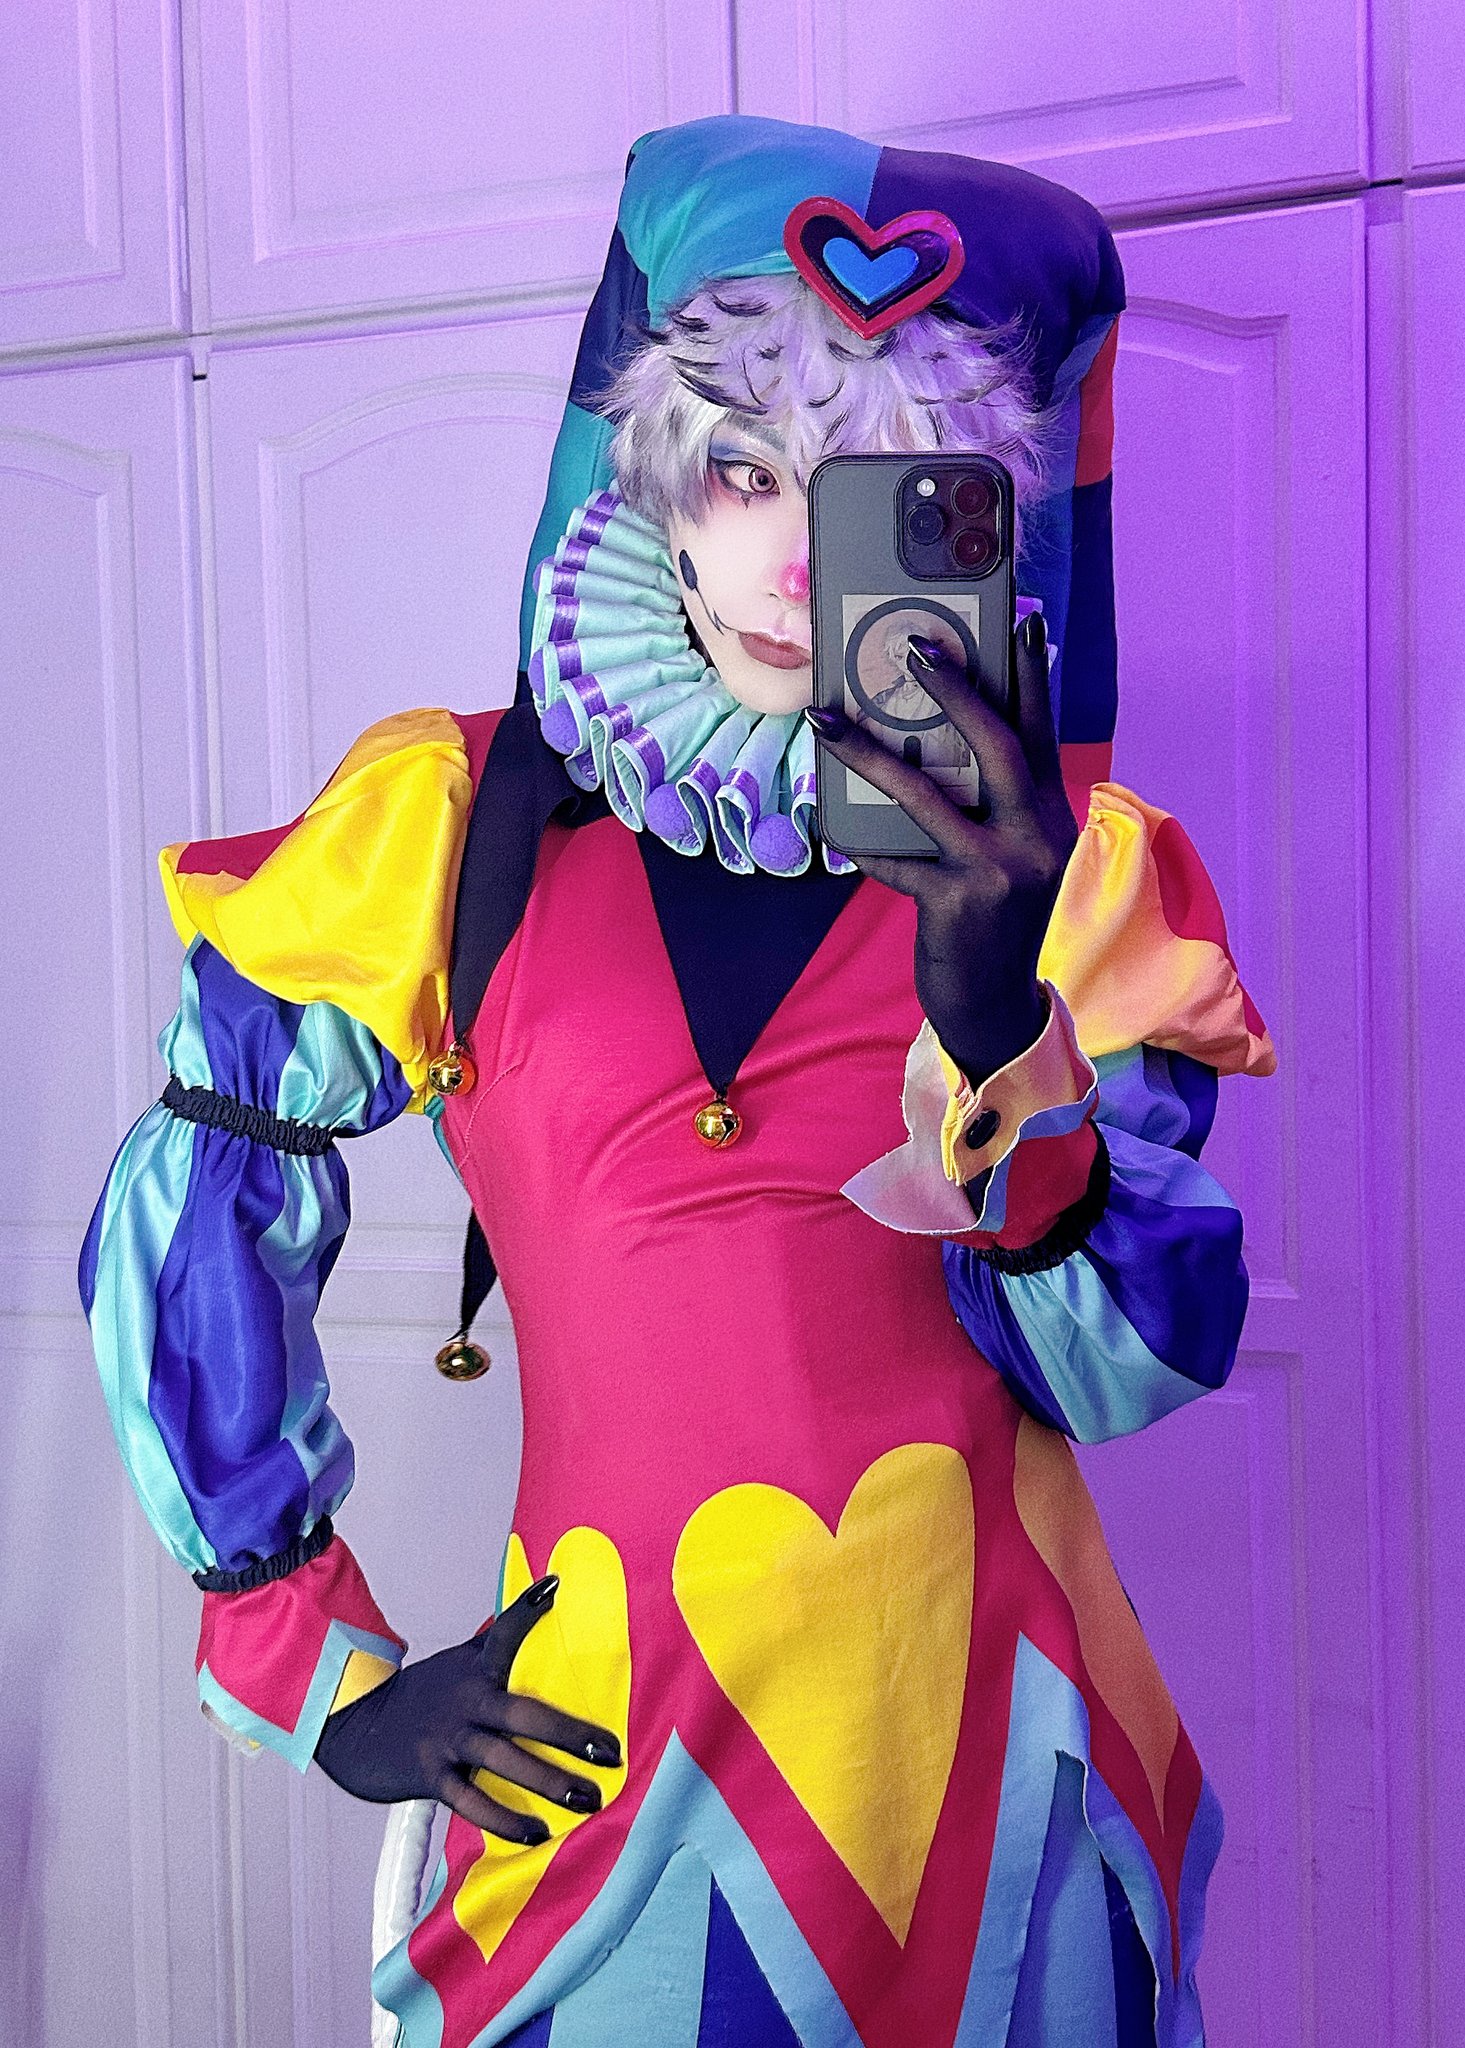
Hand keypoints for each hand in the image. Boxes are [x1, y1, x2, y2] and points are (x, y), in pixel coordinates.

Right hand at [313, 1574, 620, 1841]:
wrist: (356, 1727)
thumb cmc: (424, 1695)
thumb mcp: (459, 1663)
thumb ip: (498, 1644)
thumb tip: (544, 1597)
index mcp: (475, 1669)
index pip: (503, 1632)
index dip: (527, 1609)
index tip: (554, 1588)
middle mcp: (466, 1700)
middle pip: (523, 1715)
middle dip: (570, 1735)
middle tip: (610, 1754)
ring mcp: (448, 1739)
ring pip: (504, 1761)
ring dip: (548, 1782)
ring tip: (588, 1799)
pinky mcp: (431, 1774)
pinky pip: (472, 1802)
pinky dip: (505, 1819)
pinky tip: (536, 1831)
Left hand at [806, 611, 1076, 1082]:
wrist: (995, 1006)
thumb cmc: (990, 921)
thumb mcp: (1007, 858)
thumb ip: (989, 806)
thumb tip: (930, 745)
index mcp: (1050, 817)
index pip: (1042, 731)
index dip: (1032, 673)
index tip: (1021, 616)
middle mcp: (1037, 837)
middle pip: (999, 744)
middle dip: (956, 688)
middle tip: (914, 644)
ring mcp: (1001, 871)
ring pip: (927, 795)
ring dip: (871, 752)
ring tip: (827, 716)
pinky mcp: (959, 903)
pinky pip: (894, 860)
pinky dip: (858, 842)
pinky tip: (826, 825)